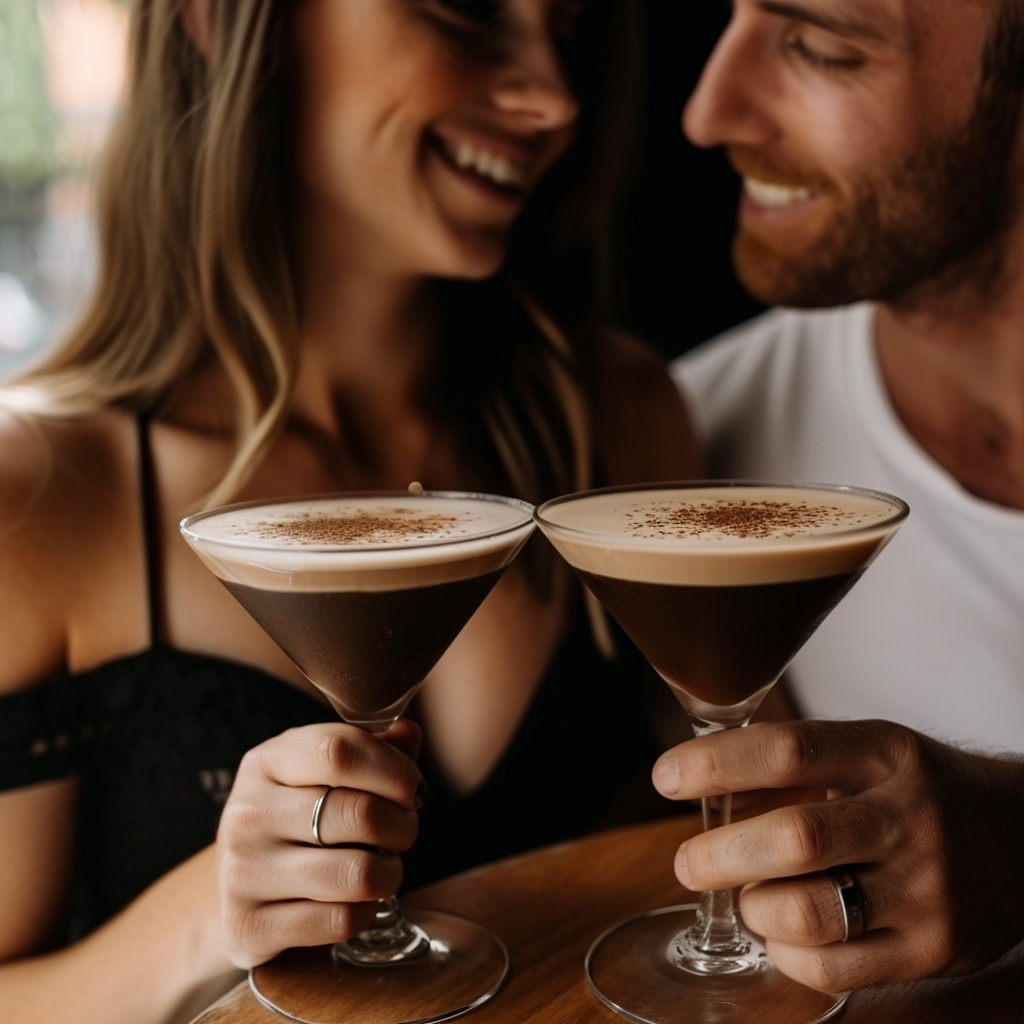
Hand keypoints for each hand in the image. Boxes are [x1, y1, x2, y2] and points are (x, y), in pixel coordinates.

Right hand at [216, 720, 421, 968]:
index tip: (412, 789)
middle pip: (361, 814)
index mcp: (267, 762)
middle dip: (403, 826)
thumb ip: (372, 750)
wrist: (236, 889)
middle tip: (403, 831)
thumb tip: (409, 733)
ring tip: (384, 867)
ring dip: (390, 873)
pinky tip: (354, 901)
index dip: (394, 769)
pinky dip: (365, 912)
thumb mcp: (323, 773)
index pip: (340, 751)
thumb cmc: (298, 818)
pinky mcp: (249, 927)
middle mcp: (247, 813)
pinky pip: (342, 920)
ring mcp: (242, 873)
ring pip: (358, 873)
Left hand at [652, 720, 1023, 991]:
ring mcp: (928, 891)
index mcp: (886, 753)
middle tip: (688, 862)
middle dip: (721, 854)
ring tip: (748, 894)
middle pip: (794, 840)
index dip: (715, 765)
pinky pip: (830, 969)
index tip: (665, 777)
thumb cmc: (917, 789)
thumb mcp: (867, 752)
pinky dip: (784, 952)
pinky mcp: (933, 952)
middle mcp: (911, 818)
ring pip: (807, 913)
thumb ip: (792, 767)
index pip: (787, 751)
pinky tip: (781, 931)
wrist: (1022, 840)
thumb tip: (696, 784)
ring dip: (754, 907)